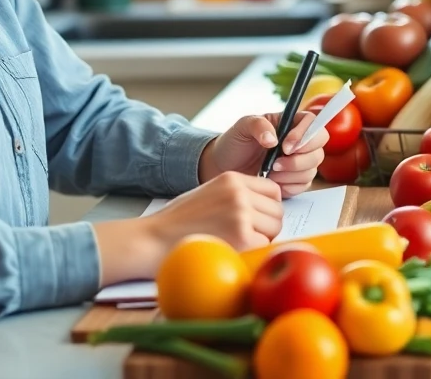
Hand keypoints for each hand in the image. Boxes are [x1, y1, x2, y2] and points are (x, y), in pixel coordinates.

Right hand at [94, 172, 285, 283]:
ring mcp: (241, 213)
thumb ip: (236, 196)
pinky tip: (233, 252)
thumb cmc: (177, 221)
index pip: (272, 190)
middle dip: (267, 227)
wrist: (153, 238)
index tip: (258, 219)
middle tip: (247, 236)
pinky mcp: (241, 236)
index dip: (268, 207)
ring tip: (237, 244)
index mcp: (232, 178)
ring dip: (262, 240)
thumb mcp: (209, 194)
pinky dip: (253, 253)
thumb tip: (263, 210)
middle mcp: (239, 192)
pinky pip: (264, 246)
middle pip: (277, 211)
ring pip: (274, 229)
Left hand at [199, 112, 328, 197]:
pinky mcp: (294, 180)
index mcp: (289, 123)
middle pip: (318, 149)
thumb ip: (258, 126)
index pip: (313, 123)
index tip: (286, 146)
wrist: (224, 166)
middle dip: (298, 160)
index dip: (306, 135)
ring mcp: (298, 162)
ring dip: (291, 174)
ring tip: (269, 172)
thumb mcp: (242, 127)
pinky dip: (289, 185)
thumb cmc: (234, 143)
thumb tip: (273, 139)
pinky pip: (303, 185)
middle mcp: (299, 142)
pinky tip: (273, 181)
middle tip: (275, 163)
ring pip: (312, 169)